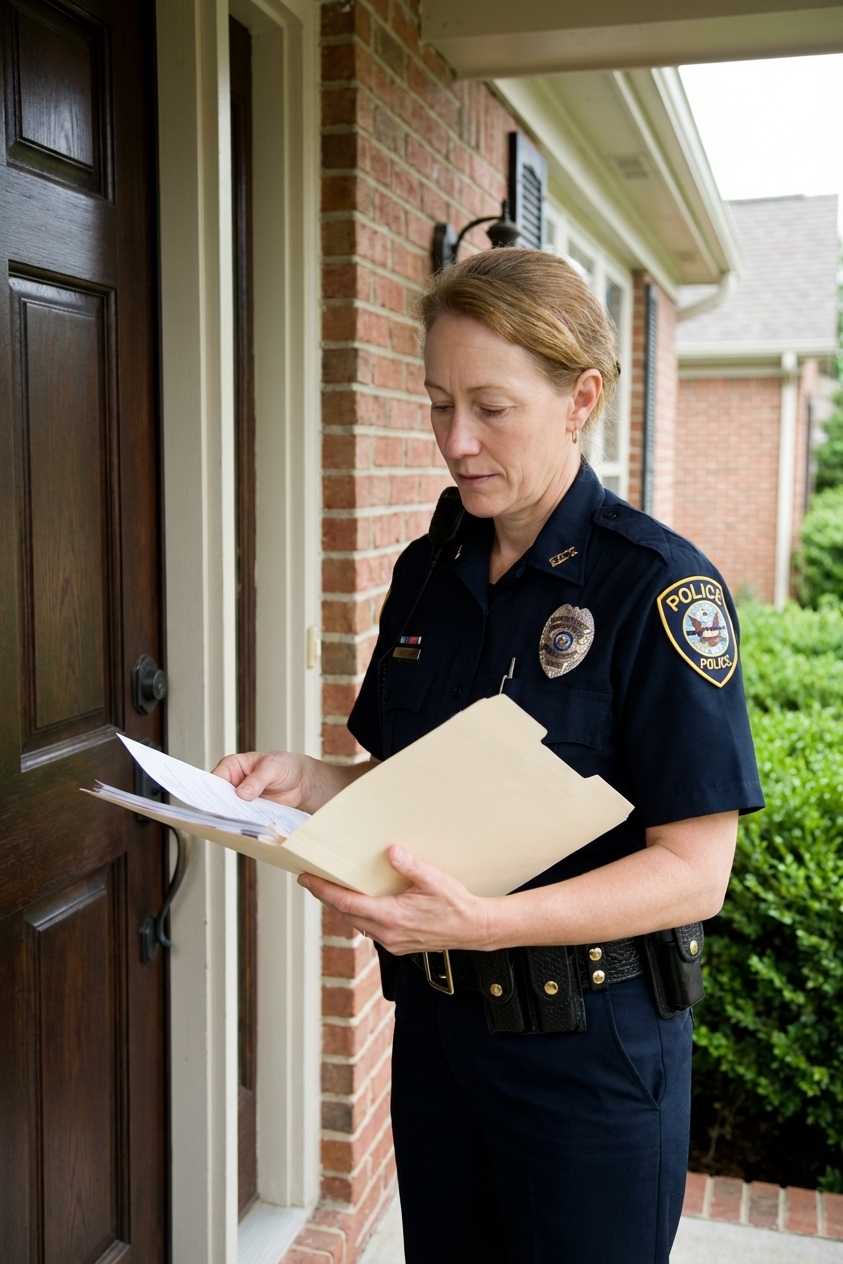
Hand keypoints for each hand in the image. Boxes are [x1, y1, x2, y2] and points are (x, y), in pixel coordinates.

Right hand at [212, 750, 377, 814]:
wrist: (303, 782)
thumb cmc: (286, 766)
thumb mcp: (272, 767)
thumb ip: (257, 779)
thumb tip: (242, 792)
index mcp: (233, 766)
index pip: (215, 778)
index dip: (210, 791)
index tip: (211, 802)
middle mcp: (233, 783)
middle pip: (218, 798)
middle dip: (219, 807)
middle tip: (221, 817)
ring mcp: (240, 800)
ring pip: (229, 811)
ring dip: (231, 819)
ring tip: (233, 826)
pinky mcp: (250, 812)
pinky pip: (242, 820)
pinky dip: (243, 825)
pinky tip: (246, 830)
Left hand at [297, 845, 497, 954]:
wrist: (475, 930)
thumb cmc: (457, 906)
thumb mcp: (435, 880)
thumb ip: (411, 866)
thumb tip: (391, 852)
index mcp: (392, 916)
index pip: (347, 903)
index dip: (323, 891)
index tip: (306, 879)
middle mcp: (387, 933)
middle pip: (346, 914)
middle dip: (328, 897)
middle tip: (313, 879)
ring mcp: (392, 942)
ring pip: (357, 923)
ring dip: (344, 907)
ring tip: (333, 889)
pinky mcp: (399, 946)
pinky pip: (370, 930)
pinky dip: (360, 916)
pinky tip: (363, 903)